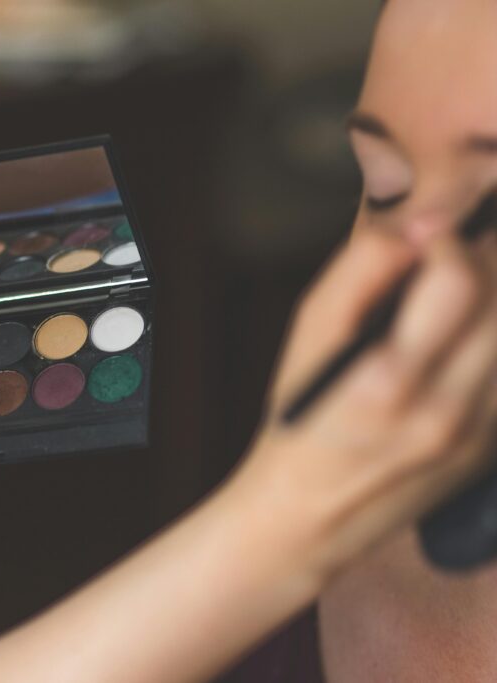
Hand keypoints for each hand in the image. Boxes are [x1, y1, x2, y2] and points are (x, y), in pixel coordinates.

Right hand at [231, 231, 496, 583]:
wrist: (309, 515)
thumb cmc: (300, 419)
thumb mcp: (308, 335)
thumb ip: (361, 270)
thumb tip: (416, 224)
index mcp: (385, 380)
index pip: (457, 279)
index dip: (449, 238)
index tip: (429, 233)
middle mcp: (444, 411)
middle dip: (485, 260)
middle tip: (455, 252)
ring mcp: (478, 435)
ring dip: (494, 301)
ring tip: (463, 292)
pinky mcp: (493, 448)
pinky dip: (493, 338)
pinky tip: (467, 335)